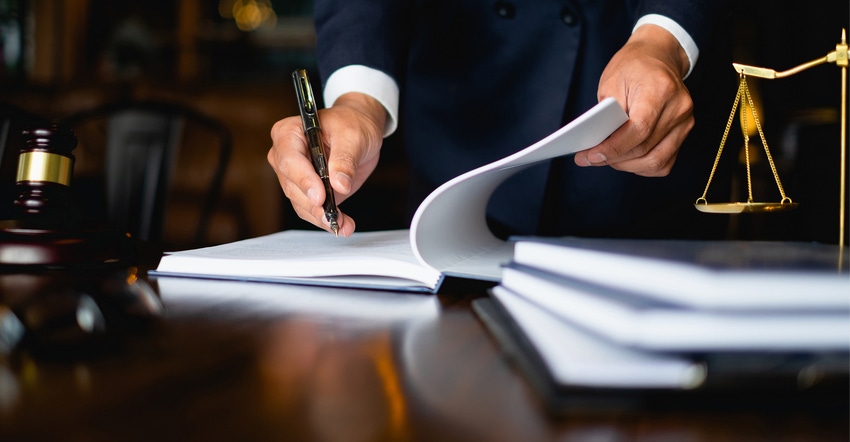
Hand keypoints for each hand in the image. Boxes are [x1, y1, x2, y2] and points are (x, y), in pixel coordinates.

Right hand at [268, 92, 386, 235]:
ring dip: (321, 217)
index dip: (303, 180)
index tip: (320, 196)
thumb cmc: (352, 123)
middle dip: (313, 205)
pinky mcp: (307, 191)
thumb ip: (345, 160)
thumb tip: (339, 184)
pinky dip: (326, 219)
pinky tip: (343, 225)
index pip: (289, 160)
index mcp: (289, 133)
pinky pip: (311, 209)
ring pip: (300, 203)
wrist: (360, 129)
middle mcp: (285, 155)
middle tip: (333, 216)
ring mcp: (294, 175)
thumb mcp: (353, 136)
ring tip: (343, 224)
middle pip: (292, 186)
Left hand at [574, 24, 692, 176]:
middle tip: (590, 159)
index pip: (638, 130)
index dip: (613, 148)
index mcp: (660, 89)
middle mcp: (678, 107)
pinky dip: (642, 166)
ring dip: (627, 165)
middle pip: (645, 148)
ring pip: (656, 161)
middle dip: (614, 159)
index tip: (591, 156)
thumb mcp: (611, 82)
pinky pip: (664, 162)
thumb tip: (597, 146)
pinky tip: (626, 159)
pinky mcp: (684, 131)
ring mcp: (685, 121)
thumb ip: (606, 115)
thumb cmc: (632, 67)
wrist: (658, 56)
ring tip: (607, 159)